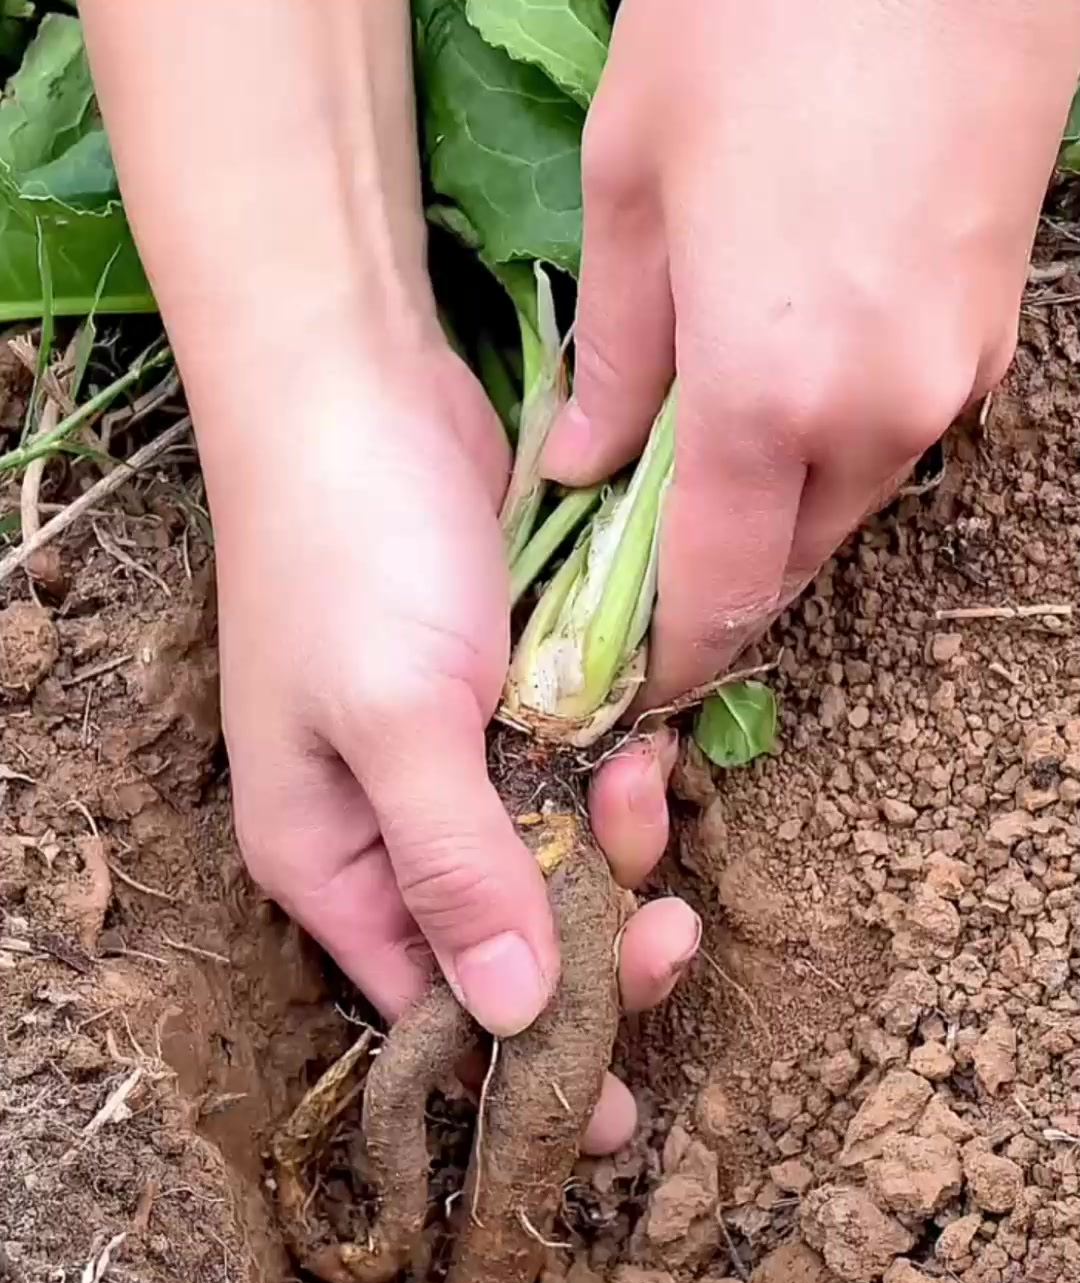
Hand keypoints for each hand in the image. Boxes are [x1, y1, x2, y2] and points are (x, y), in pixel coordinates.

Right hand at [215, 343, 698, 1153]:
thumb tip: (517, 1017)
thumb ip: (458, 871)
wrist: (355, 380)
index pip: (428, 1009)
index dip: (522, 1064)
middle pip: (508, 947)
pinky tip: (649, 740)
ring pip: (560, 865)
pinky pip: (579, 782)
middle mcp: (386, 832)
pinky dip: (619, 774)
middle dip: (596, 945)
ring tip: (648, 780)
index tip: (614, 1115)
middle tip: (671, 928)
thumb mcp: (397, 724)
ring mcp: (451, 767)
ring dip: (620, 846)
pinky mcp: (505, 705)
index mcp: (328, 863)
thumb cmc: (346, 554)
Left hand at [545, 0, 1079, 706]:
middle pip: (789, 562)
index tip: (633, 673)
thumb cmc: (762, 14)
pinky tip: (791, 377)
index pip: (717, 594)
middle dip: (720, 581)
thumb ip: (616, 352)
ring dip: (780, 506)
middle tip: (649, 560)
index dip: (673, 650)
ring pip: (850, 498)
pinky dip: (840, 437)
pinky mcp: (995, 328)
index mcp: (769, 399)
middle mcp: (876, 416)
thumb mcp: (635, 175)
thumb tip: (584, 465)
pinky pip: (903, 427)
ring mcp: (952, 376)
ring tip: (708, 459)